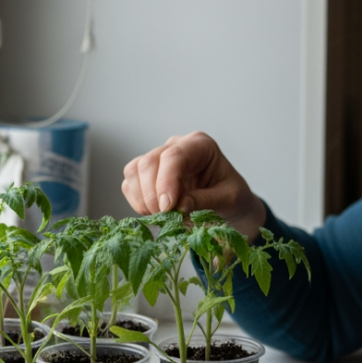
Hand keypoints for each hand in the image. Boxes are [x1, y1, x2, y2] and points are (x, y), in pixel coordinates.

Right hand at [121, 131, 265, 236]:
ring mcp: (159, 158)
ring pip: (134, 171)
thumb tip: (179, 205)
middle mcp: (176, 146)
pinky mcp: (147, 174)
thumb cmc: (231, 196)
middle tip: (166, 217)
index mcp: (200, 145)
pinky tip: (155, 213)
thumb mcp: (229, 199)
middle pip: (149, 162)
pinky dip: (137, 202)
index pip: (174, 156)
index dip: (166, 182)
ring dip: (143, 198)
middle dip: (152, 194)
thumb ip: (205, 200)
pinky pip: (130, 184)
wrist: (228, 202)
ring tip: (163, 217)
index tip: (167, 207)